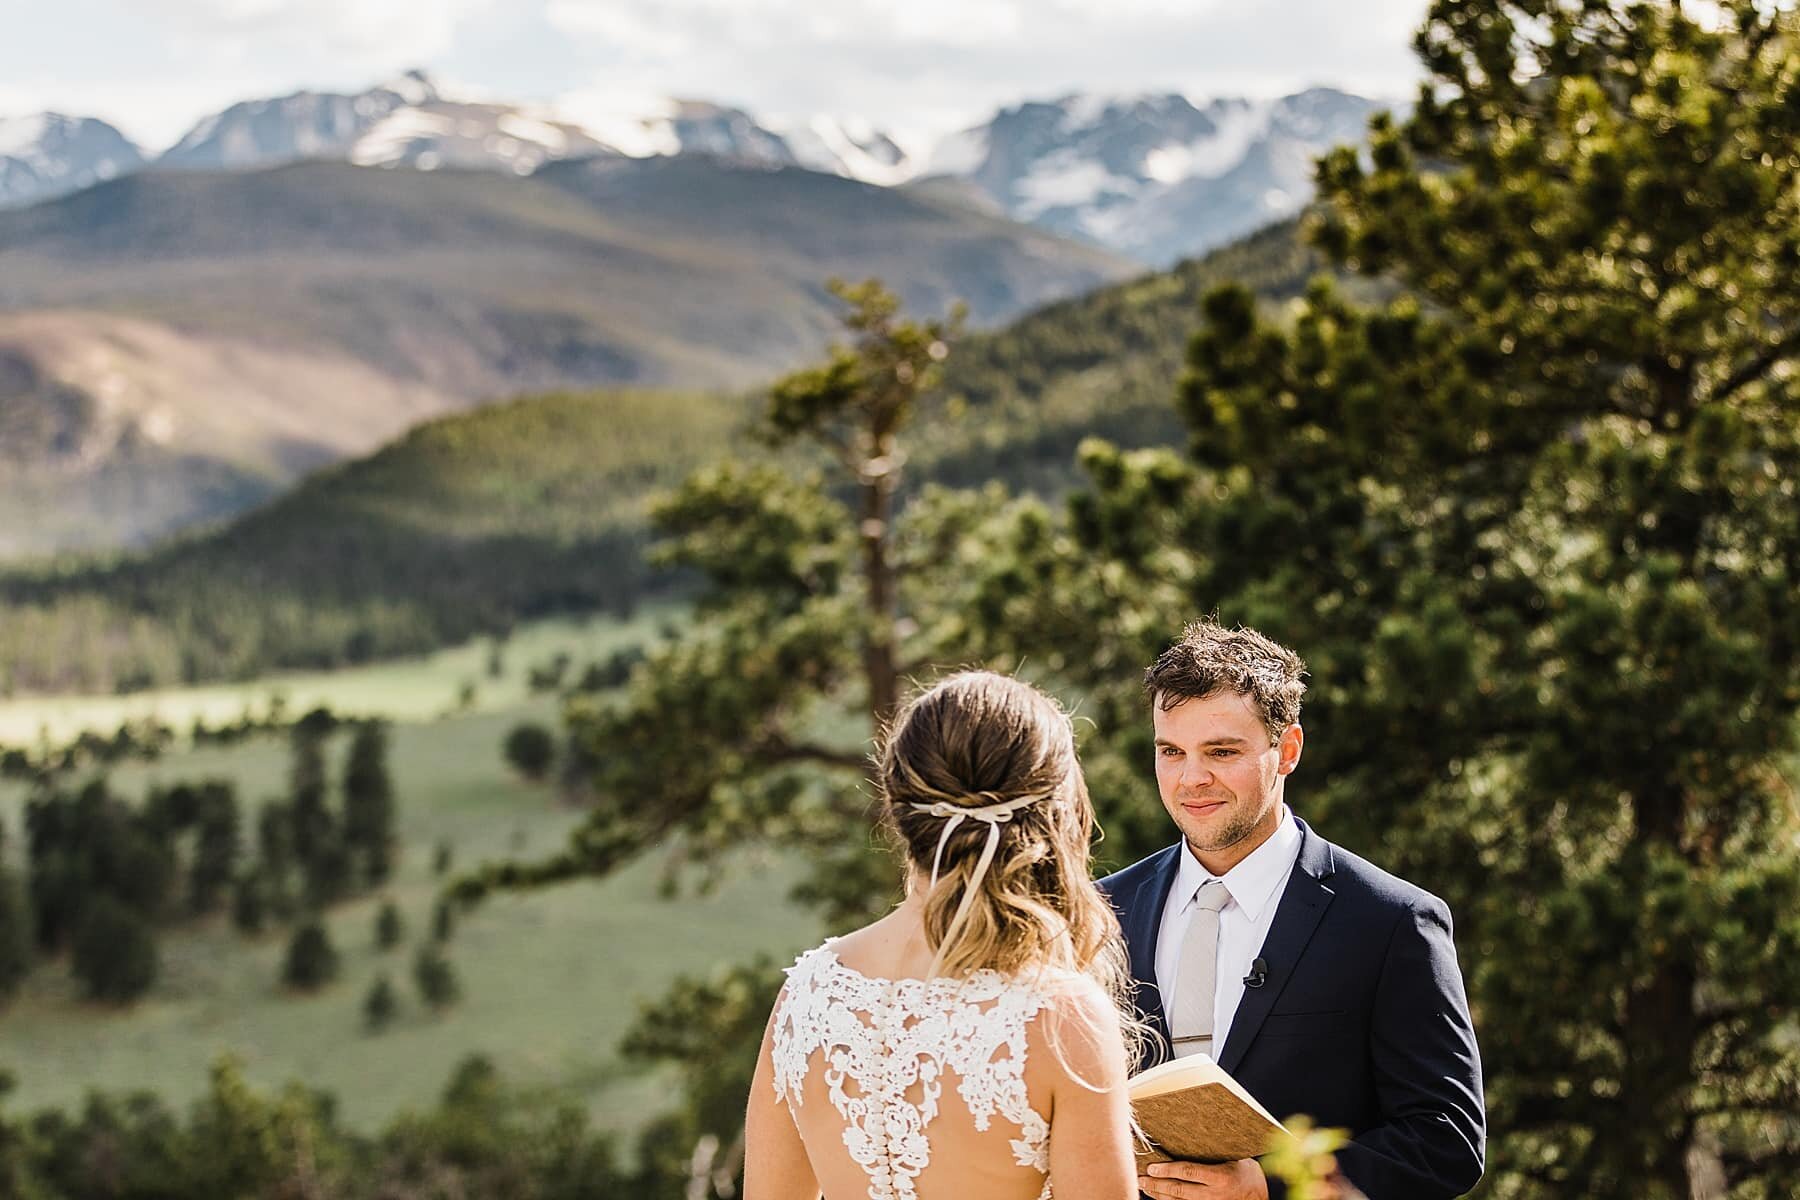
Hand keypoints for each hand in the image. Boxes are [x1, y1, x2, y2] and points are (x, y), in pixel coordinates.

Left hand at [1138, 1158, 1268, 1199]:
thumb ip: (1211, 1150)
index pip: (1188, 1173)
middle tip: (1140, 1177)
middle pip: (1178, 1190)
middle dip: (1156, 1184)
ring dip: (1158, 1194)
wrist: (1262, 1195)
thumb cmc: (1246, 1170)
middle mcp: (1214, 1194)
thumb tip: (1188, 1129)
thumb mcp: (1233, 1156)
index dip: (1167, 1170)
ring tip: (1144, 1186)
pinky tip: (1158, 1196)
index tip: (1151, 1167)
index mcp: (1220, 1177)